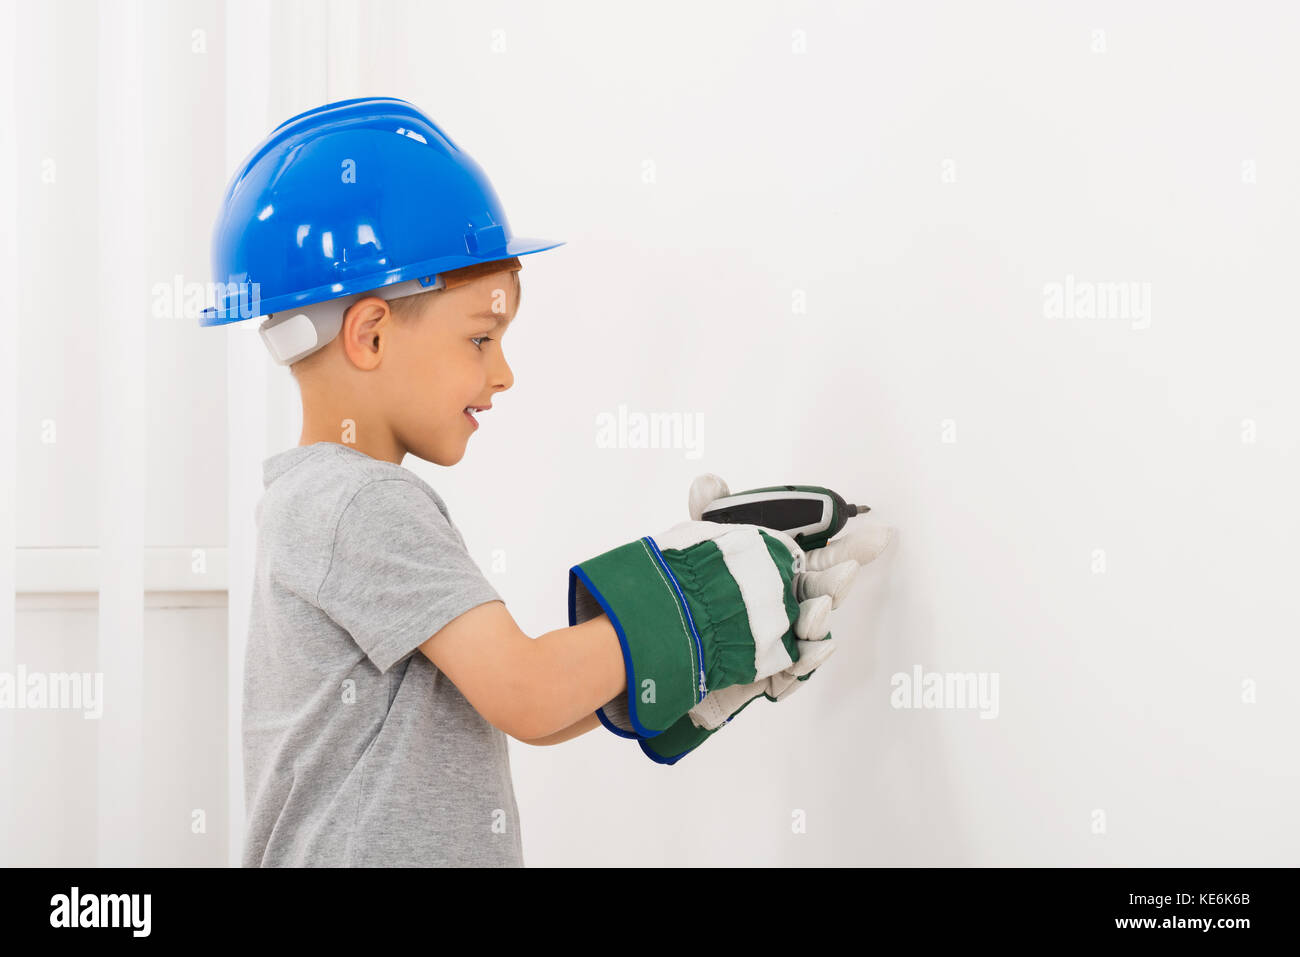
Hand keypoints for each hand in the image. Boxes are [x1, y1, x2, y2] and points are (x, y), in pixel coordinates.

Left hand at [684, 473, 891, 730]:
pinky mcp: (766, 676)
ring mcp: (780, 643)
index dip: (850, 550)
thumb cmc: (696, 603)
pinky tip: (812, 648)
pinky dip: (807, 660)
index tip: (879, 536)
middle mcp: (787, 609)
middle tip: (848, 569)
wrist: (671, 654)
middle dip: (839, 581)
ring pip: (812, 632)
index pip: (824, 561)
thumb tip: (708, 482)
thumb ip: (706, 515)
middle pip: (824, 594)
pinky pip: (794, 672)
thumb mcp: (699, 552)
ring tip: (820, 605)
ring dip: (820, 618)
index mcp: (781, 576)